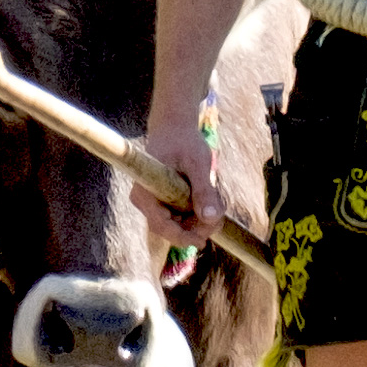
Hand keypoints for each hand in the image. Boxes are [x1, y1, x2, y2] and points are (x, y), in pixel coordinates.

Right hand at [141, 103, 214, 271]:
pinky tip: (211, 198)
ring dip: (202, 219)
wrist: (174, 126)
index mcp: (145, 193)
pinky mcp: (164, 202)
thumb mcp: (198, 163)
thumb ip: (204, 191)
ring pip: (180, 224)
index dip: (184, 237)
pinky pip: (182, 216)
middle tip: (221, 214)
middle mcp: (146, 202)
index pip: (162, 226)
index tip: (204, 240)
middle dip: (198, 226)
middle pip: (173, 228)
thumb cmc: (183, 140)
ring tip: (218, 199)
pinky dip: (199, 211)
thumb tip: (211, 218)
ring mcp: (154, 203)